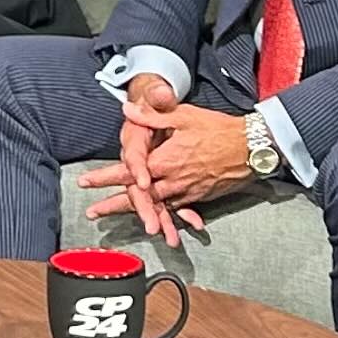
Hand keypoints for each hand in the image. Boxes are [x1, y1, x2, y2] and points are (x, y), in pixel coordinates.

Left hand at [84, 103, 253, 243]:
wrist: (251, 146)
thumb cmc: (217, 128)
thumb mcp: (183, 115)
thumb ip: (154, 114)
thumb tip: (127, 109)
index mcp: (165, 160)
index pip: (128, 171)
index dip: (105, 176)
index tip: (86, 182)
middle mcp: (173, 180)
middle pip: (137, 197)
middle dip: (113, 205)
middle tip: (93, 213)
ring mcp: (186, 191)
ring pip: (156, 208)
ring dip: (137, 216)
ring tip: (121, 225)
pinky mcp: (199, 197)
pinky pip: (178, 211)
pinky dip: (167, 220)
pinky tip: (159, 228)